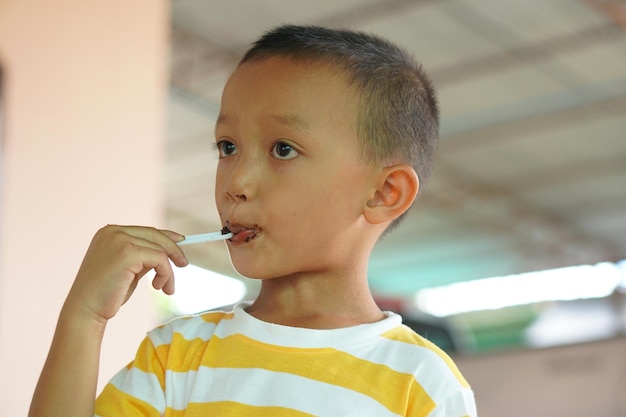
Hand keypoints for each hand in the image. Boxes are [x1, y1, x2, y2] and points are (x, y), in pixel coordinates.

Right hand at [65, 225, 188, 322]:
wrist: (86, 310)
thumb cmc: (106, 294)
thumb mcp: (127, 269)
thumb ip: (142, 257)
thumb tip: (166, 251)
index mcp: (109, 232)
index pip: (146, 230)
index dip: (166, 236)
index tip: (181, 241)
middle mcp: (113, 232)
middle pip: (155, 235)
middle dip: (173, 250)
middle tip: (184, 265)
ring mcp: (119, 240)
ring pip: (160, 250)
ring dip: (168, 271)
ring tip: (166, 288)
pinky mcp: (127, 252)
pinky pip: (159, 259)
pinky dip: (166, 274)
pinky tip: (159, 287)